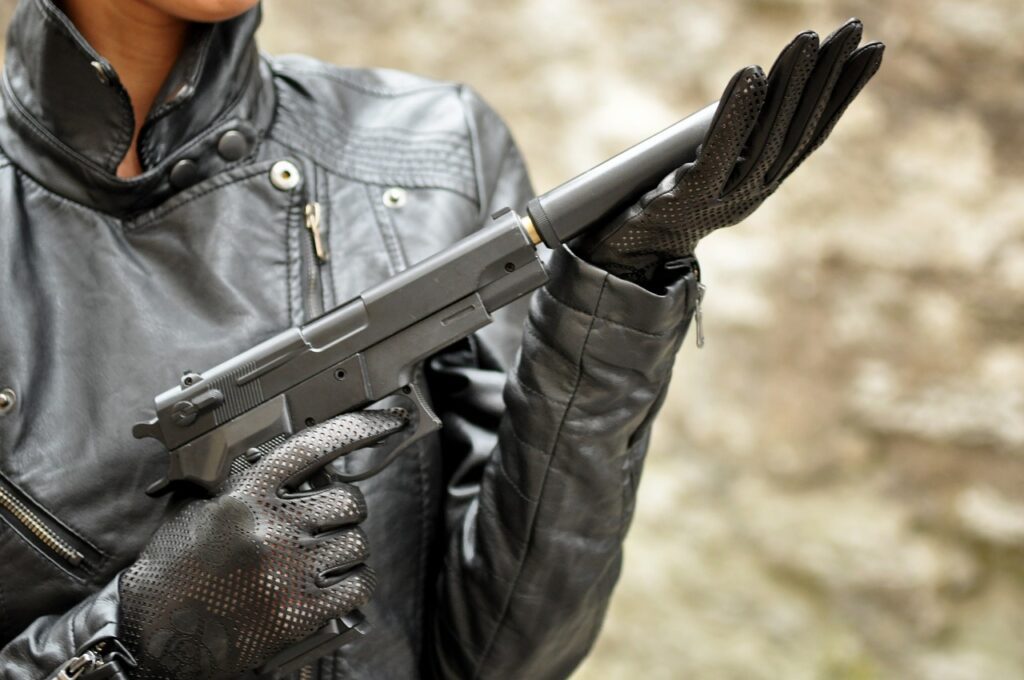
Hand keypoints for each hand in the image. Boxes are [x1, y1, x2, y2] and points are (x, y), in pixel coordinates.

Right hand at [119, 409, 406, 679]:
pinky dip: (354, 582)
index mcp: (244, 496)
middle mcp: (269, 530)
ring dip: (347, 549)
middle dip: (344, 509)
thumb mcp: (195, 510)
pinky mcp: (297, 613)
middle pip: (348, 501)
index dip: (357, 429)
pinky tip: (335, 584)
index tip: (386, 422)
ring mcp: (285, 572)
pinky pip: (357, 585)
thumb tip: (279, 457)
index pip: (313, 448)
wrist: (154, 635)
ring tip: (321, 556)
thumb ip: (235, 481)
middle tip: (326, 521)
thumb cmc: (172, 571)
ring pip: (356, 543)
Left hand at [573, 19, 883, 284]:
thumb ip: (734, 135)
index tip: (869, 51)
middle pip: (798, 130)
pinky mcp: (691, 196)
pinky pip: (720, 150)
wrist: (625, 253)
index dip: (841, 94)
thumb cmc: (662, 202)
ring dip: (789, 84)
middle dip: (827, 77)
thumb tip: (759, 85)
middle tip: (853, 29)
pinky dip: (738, 110)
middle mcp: (752, 193)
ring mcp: (724, 198)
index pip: (811, 133)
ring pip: (767, 138)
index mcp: (762, 183)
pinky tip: (753, 74)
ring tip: (807, 40)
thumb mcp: (708, 166)